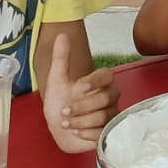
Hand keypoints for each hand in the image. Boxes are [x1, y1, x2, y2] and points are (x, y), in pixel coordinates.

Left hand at [42, 32, 120, 152]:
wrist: (59, 127)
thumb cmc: (60, 102)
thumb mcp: (57, 79)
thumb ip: (61, 57)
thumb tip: (62, 34)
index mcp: (102, 81)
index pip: (107, 76)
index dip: (95, 81)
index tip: (79, 86)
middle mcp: (110, 96)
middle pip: (105, 98)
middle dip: (82, 106)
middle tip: (65, 110)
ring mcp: (110, 114)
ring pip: (103, 116)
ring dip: (81, 121)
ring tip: (67, 123)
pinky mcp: (108, 132)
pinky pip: (103, 132)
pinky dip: (87, 133)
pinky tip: (77, 132)